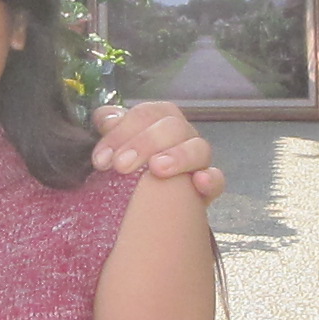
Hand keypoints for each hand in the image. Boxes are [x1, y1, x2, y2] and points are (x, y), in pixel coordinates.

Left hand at [91, 96, 224, 203]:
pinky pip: (217, 179)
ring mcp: (199, 158)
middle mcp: (182, 133)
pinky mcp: (209, 185)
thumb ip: (111, 130)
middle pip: (172, 127)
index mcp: (159, 118)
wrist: (149, 205)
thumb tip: (106, 119)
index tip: (101, 160)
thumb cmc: (130, 167)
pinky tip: (199, 183)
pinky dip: (211, 179)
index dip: (121, 132)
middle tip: (121, 166)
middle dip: (145, 144)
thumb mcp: (117, 147)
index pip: (145, 114)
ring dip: (178, 156)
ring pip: (198, 148)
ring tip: (157, 170)